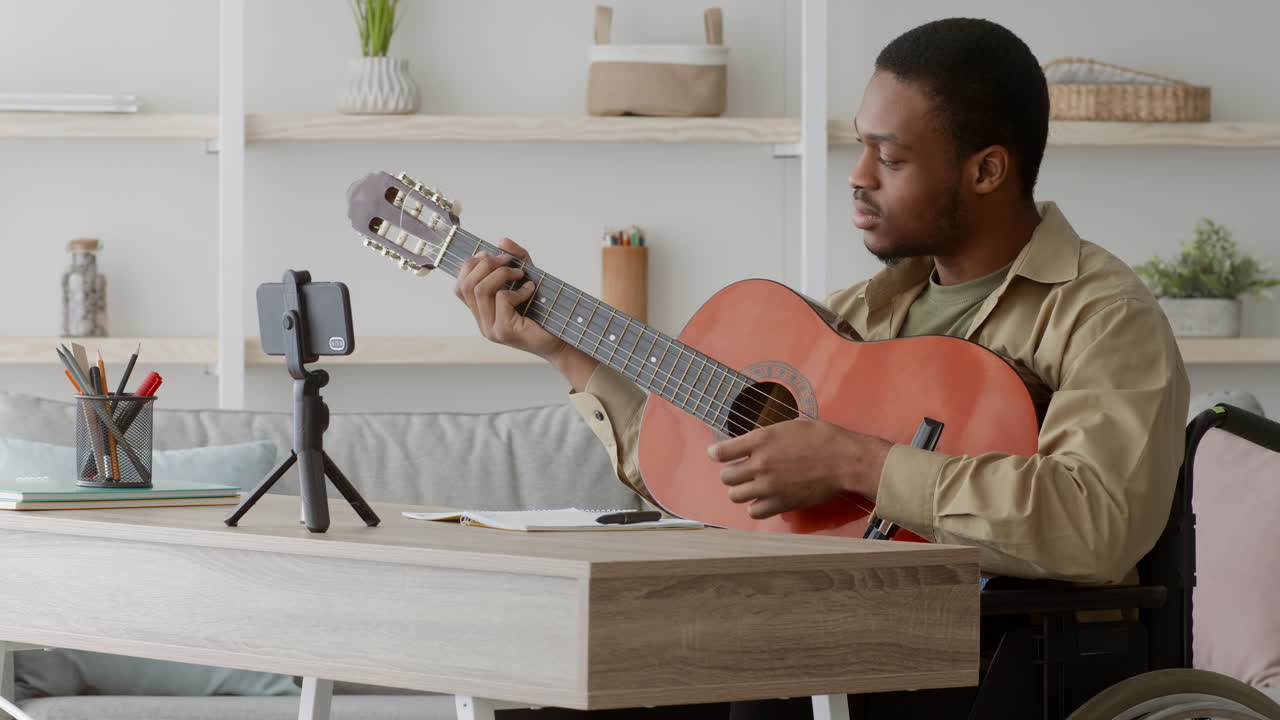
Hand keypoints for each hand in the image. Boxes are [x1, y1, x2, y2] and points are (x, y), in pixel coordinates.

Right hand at [455, 237, 565, 359]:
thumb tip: (502, 241)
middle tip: (509, 261)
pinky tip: (530, 290)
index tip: (494, 256)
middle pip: (466, 284)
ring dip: (502, 273)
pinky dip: (517, 289)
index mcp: (482, 312)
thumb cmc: (545, 313)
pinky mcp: (503, 331)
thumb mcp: (528, 279)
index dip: (472, 265)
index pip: (459, 286)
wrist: (560, 341)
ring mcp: (490, 329)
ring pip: (481, 289)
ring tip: (521, 274)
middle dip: (487, 265)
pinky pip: (502, 299)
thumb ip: (517, 260)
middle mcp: (481, 322)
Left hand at [707, 419, 892, 518]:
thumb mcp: (789, 426)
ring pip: (735, 495)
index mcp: (761, 440)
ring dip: (740, 490)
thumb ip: (766, 437)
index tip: (716, 454)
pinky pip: (754, 511)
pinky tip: (761, 499)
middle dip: (730, 473)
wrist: (844, 460)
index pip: (722, 452)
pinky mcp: (780, 503)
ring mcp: (769, 486)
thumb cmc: (822, 438)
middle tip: (739, 471)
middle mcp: (760, 464)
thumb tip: (752, 443)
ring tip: (749, 486)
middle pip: (726, 476)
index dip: (716, 454)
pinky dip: (755, 506)